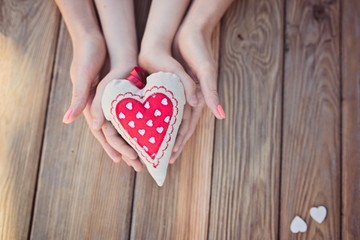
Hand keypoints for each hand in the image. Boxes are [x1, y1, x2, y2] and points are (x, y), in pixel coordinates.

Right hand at [56, 0, 142, 169]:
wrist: (102, 37)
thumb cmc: (89, 55)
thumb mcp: (82, 75)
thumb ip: (78, 97)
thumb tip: (67, 120)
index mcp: (91, 105)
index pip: (103, 132)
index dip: (113, 146)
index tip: (122, 161)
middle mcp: (103, 106)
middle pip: (116, 133)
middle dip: (127, 149)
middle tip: (139, 165)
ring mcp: (115, 101)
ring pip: (126, 126)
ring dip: (136, 140)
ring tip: (148, 154)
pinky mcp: (125, 94)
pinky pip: (133, 113)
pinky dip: (141, 124)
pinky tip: (151, 132)